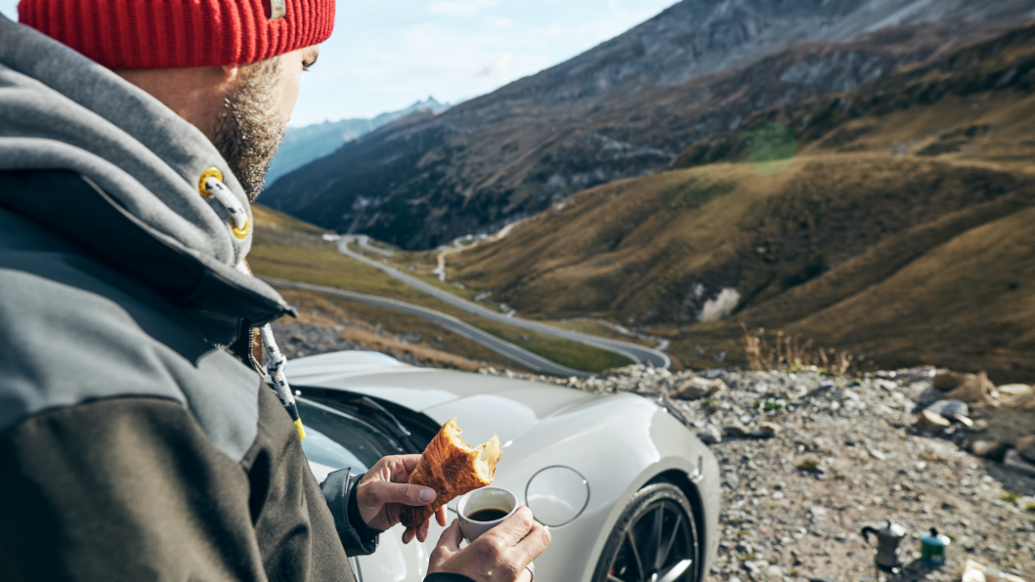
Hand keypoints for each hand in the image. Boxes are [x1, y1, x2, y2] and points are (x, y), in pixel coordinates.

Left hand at [355, 455, 447, 543]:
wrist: (349, 519)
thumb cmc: (357, 498)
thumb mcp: (378, 492)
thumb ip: (403, 492)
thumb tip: (428, 493)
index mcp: (397, 465)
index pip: (424, 463)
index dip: (436, 474)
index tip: (446, 486)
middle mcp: (403, 478)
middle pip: (429, 486)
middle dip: (434, 504)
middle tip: (438, 517)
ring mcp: (405, 494)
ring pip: (425, 504)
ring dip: (425, 520)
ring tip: (420, 533)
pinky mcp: (404, 508)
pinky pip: (417, 516)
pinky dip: (416, 527)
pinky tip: (410, 535)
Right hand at [428, 507, 550, 581]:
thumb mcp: (442, 556)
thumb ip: (452, 534)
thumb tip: (459, 525)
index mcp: (492, 547)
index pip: (525, 520)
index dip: (525, 513)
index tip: (519, 513)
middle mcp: (510, 564)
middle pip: (542, 538)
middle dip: (535, 530)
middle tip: (522, 530)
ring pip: (534, 561)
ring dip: (523, 556)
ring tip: (504, 560)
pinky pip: (523, 580)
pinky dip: (516, 576)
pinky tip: (499, 577)